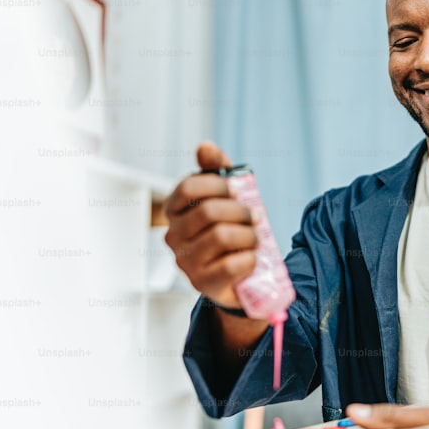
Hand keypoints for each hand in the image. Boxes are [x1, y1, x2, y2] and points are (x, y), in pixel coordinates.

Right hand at [164, 142, 256, 307]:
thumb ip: (217, 169)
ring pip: (221, 237)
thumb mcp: (224, 196)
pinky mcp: (201, 283)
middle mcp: (173, 235)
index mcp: (174, 209)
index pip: (188, 187)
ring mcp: (184, 261)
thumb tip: (204, 146)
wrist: (237, 273)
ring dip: (248, 235)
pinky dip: (248, 259)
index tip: (237, 190)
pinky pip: (230, 265)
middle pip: (209, 212)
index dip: (218, 185)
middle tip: (255, 217)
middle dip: (240, 211)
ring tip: (255, 238)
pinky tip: (251, 258)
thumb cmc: (228, 228)